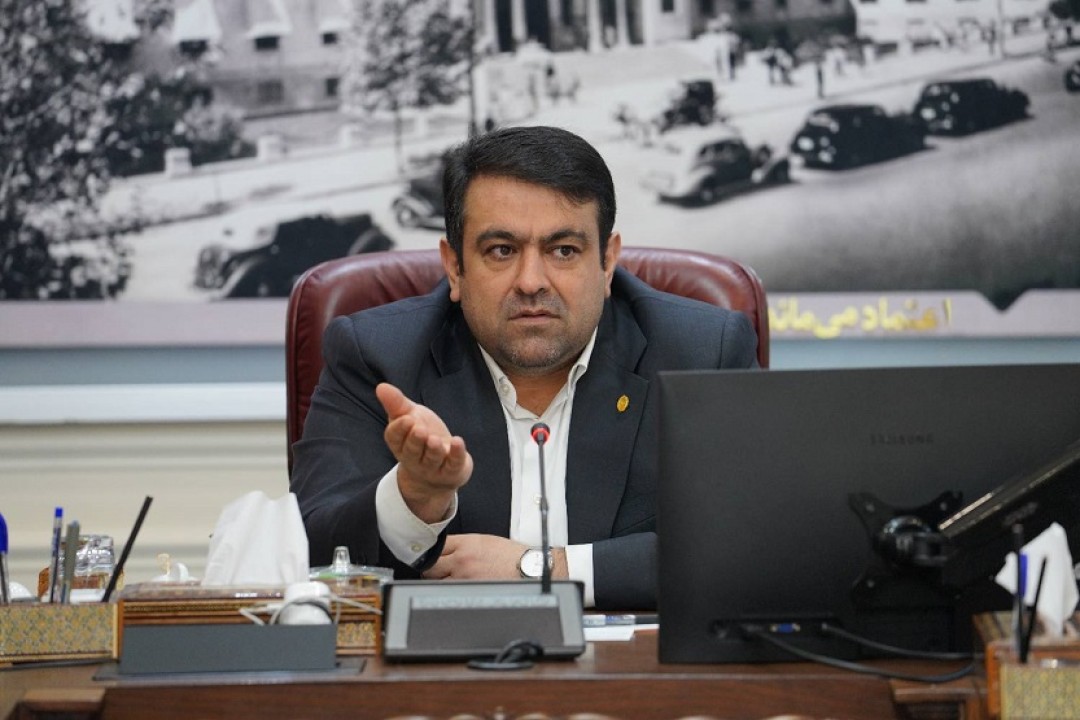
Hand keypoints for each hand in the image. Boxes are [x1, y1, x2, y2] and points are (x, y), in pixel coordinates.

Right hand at [376, 382, 472, 522]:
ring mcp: (433, 467)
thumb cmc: (421, 436)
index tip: (406, 418)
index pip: (395, 438)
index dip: (400, 429)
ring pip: (432, 459)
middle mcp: (414, 458)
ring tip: (434, 440)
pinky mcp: (451, 470)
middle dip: (415, 441)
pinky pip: (453, 463)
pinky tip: (457, 441)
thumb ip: (396, 404)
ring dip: (433, 450)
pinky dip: (456, 453)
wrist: (441, 464)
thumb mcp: (409, 416)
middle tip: (419, 429)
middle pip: (412, 451)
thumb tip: (381, 386)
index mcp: (400, 444)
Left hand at [422, 534, 567, 580]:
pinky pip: (451, 594)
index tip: (429, 557)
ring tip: (448, 582)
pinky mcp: (470, 592)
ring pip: (437, 583)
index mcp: (466, 544)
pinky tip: (457, 591)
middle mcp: (462, 560)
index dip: (431, 553)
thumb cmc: (511, 555)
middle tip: (435, 571)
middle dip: (430, 569)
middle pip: (430, 567)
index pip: (435, 547)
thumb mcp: (484, 541)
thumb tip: (446, 551)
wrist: (527, 568)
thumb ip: (462, 545)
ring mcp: (464, 578)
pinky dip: (451, 593)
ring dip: (439, 583)